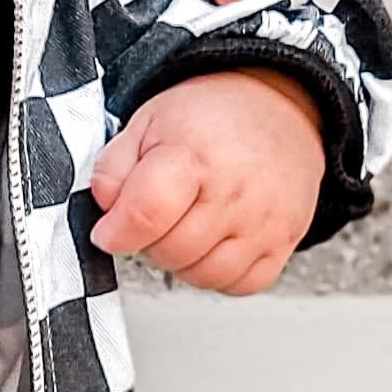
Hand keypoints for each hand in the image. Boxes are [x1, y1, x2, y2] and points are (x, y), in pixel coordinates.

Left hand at [89, 71, 325, 294]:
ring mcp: (264, 220)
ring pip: (202, 276)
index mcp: (193, 155)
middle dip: (150, 242)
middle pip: (169, 253)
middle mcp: (234, 191)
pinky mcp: (286, 241)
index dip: (115, 233)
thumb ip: (113, 167)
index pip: (145, 215)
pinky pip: (240, 285)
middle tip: (157, 216)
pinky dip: (220, 273)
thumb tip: (105, 208)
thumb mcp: (148, 121)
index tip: (108, 232)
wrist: (276, 106)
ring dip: (184, 261)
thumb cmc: (213, 117)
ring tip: (187, 226)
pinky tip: (216, 242)